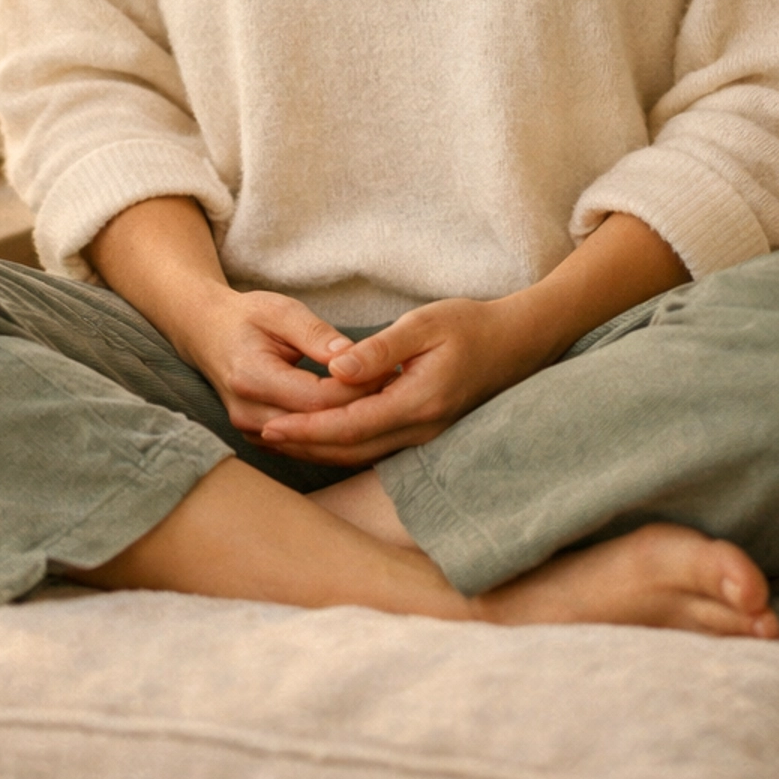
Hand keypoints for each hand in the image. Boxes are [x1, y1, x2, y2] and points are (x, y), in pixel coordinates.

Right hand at [188, 287, 387, 441]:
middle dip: (360, 411)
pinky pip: (305, 447)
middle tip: (397, 391)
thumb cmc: (246, 316)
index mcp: (251, 377)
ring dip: (351, 429)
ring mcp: (251, 431)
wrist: (206, 333)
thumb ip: (316, 334)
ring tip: (387, 404)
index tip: (389, 371)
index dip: (356, 389)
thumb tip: (352, 358)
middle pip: (317, 427)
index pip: (316, 398)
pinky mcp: (260, 438)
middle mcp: (248, 413)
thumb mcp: (281, 310)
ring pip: (314, 446)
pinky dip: (335, 437)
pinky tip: (364, 420)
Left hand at [255, 296, 547, 465]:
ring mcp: (426, 434)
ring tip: (280, 441)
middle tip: (261, 437)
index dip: (308, 429)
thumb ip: (380, 349)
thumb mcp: (425, 324)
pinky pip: (376, 447)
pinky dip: (343, 445)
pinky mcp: (426, 430)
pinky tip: (320, 436)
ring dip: (320, 450)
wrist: (518, 342)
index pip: (351, 425)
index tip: (271, 425)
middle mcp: (422, 427)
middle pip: (352, 449)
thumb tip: (336, 371)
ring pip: (362, 454)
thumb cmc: (471, 324)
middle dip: (305, 446)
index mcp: (419, 401)